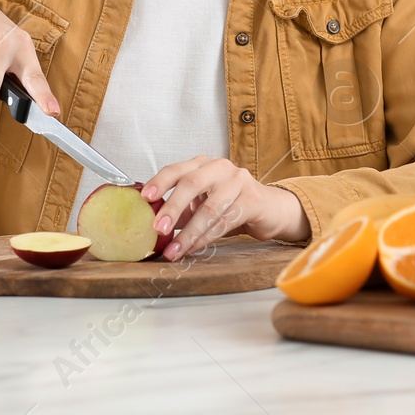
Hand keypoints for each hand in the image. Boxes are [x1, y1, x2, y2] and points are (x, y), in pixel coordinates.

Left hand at [141, 156, 308, 261]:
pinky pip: (225, 221)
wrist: (269, 210)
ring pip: (209, 208)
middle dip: (172, 207)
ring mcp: (238, 181)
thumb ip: (180, 210)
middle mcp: (220, 167)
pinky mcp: (252, 200)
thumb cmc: (230, 205)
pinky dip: (206, 237)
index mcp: (202, 164)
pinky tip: (194, 247)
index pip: (176, 169)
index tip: (144, 197)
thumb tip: (151, 225)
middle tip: (158, 228)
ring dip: (189, 233)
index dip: (160, 182)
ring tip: (174, 250)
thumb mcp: (202, 203)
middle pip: (191, 183)